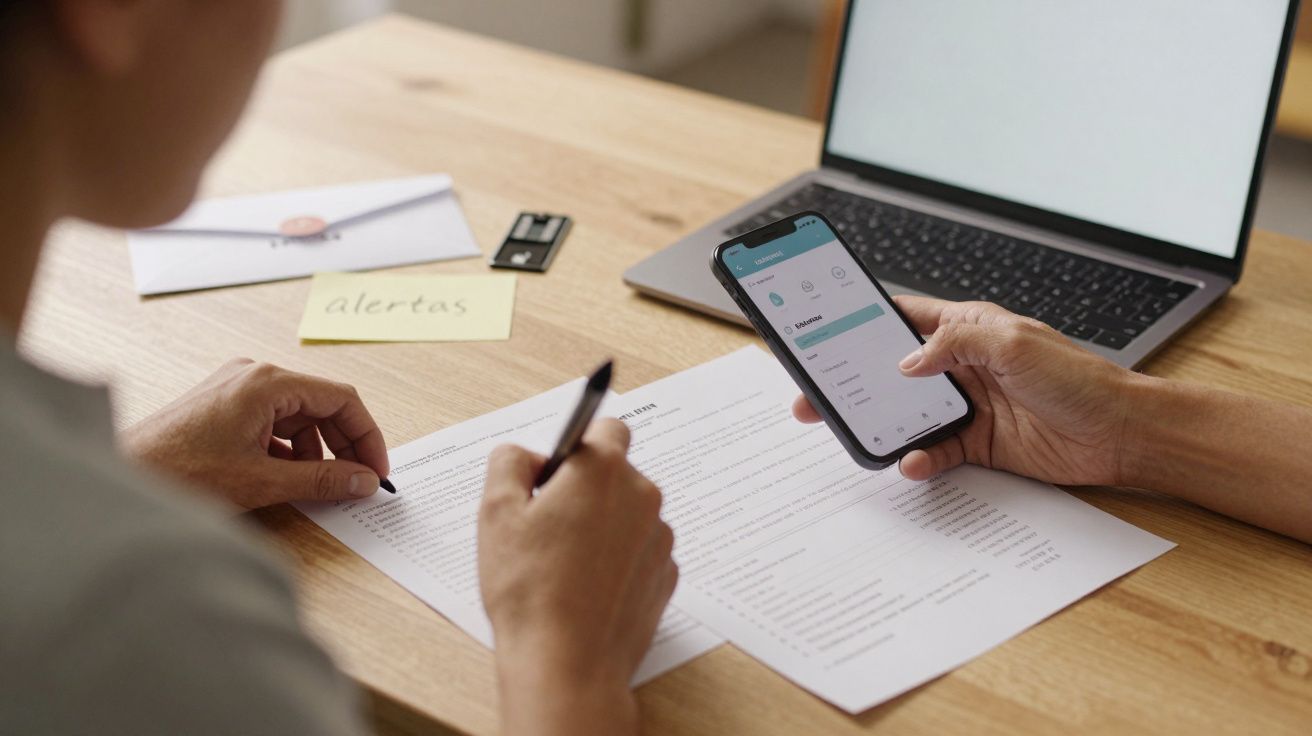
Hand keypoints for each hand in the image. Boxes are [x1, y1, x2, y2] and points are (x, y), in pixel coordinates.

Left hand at [120, 358, 389, 508]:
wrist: (121, 475)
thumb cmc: (180, 471)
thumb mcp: (263, 481)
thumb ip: (323, 479)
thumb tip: (363, 480)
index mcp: (268, 382)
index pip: (341, 399)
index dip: (367, 436)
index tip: (377, 470)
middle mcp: (254, 375)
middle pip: (322, 405)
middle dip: (343, 444)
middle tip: (358, 481)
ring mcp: (237, 387)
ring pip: (298, 415)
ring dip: (316, 449)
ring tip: (318, 484)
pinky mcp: (224, 404)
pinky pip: (274, 421)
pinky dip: (289, 448)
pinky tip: (287, 476)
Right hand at [478, 419, 675, 735]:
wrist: (567, 663)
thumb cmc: (528, 589)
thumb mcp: (496, 513)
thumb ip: (508, 463)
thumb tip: (527, 455)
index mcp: (601, 469)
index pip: (605, 427)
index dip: (576, 448)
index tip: (554, 474)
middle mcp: (641, 495)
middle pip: (616, 473)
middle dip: (586, 489)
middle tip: (547, 527)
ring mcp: (659, 538)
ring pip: (628, 514)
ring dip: (603, 526)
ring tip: (564, 565)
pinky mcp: (665, 576)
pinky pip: (639, 552)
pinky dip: (618, 561)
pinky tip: (587, 588)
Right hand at [794, 296, 1140, 485]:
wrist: (1121, 433)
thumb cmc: (1080, 378)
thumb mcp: (1013, 343)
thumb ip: (954, 345)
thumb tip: (907, 361)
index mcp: (969, 329)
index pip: (905, 318)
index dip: (866, 321)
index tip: (828, 329)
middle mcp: (964, 366)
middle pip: (895, 372)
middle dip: (857, 383)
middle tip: (819, 397)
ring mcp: (969, 406)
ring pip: (909, 415)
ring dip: (884, 425)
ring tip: (857, 434)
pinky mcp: (978, 444)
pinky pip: (936, 451)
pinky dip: (919, 459)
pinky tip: (913, 462)